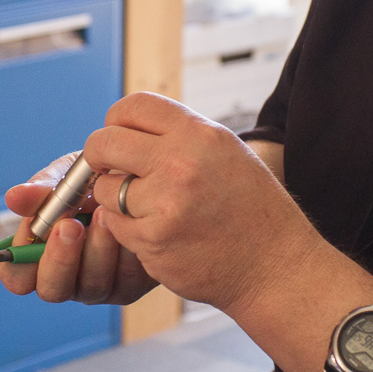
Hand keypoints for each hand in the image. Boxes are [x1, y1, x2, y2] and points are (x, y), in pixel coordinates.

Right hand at [0, 152, 158, 304]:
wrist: (139, 178)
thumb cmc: (94, 181)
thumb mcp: (66, 178)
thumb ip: (41, 191)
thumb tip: (13, 197)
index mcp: (40, 256)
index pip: (17, 277)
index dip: (19, 259)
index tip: (33, 226)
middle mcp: (66, 277)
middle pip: (52, 289)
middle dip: (60, 258)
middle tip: (71, 226)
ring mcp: (98, 284)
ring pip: (91, 286)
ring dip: (97, 249)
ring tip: (106, 213)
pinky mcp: (130, 285)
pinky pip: (125, 279)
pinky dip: (126, 250)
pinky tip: (130, 222)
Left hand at [82, 92, 319, 314]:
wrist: (274, 265)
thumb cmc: (250, 207)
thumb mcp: (224, 151)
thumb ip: (178, 134)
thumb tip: (125, 126)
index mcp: (198, 134)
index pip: (133, 106)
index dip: (116, 120)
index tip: (117, 136)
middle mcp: (180, 164)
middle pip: (104, 143)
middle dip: (98, 155)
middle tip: (106, 167)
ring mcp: (164, 205)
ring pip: (103, 188)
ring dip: (113, 197)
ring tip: (145, 206)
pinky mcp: (153, 241)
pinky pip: (115, 225)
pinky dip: (126, 228)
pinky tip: (157, 230)